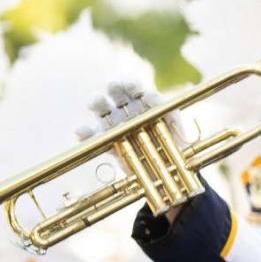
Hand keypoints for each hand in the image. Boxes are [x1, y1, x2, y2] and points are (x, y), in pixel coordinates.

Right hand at [80, 80, 190, 222]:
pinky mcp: (109, 143)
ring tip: (95, 102)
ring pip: (105, 110)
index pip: (139, 89)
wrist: (171, 176)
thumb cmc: (178, 150)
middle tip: (114, 87)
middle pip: (120, 95)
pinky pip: (95, 136)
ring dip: (98, 104)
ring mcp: (118, 125)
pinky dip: (86, 133)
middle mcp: (132, 111)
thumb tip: (152, 97)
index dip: (134, 86)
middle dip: (116, 89)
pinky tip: (81, 131)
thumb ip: (169, 117)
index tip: (134, 87)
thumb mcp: (179, 133)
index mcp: (150, 105)